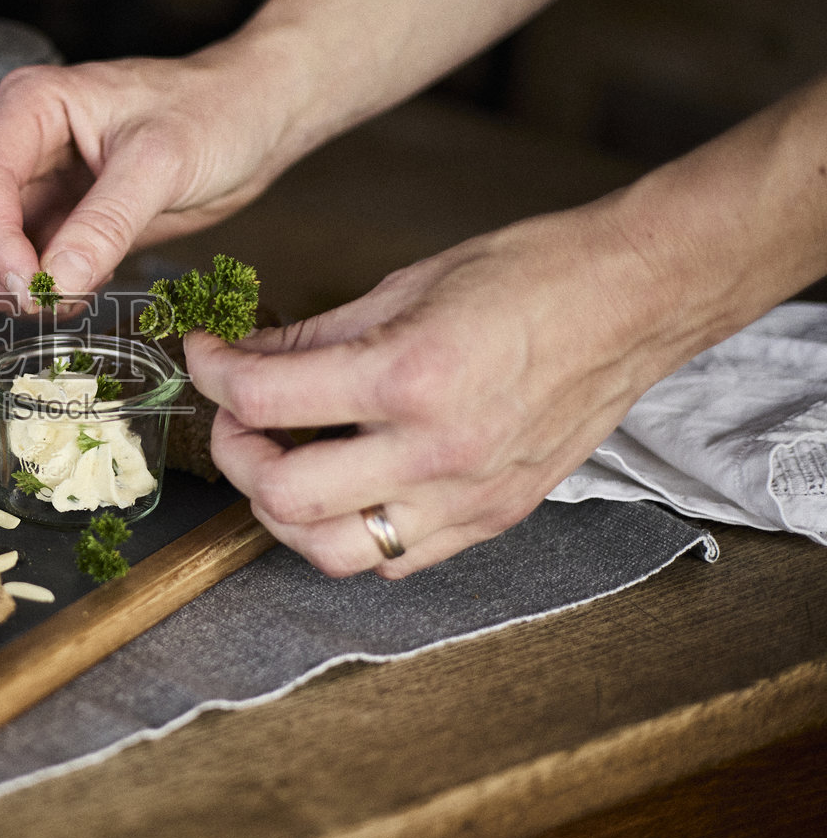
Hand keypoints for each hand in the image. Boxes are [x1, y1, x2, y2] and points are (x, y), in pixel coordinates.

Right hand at [0, 43, 298, 310]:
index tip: (31, 289)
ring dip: (12, 286)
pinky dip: (44, 288)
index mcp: (32, 106)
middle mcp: (21, 141)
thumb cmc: (216, 111)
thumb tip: (55, 282)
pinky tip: (87, 285)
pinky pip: (25, 263)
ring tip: (69, 298)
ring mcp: (37, 182)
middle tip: (44, 302)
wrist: (254, 119)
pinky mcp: (60, 217)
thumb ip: (105, 224)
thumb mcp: (162, 164)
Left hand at [182, 205, 686, 576]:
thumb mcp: (404, 286)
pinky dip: (347, 534)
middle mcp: (435, 451)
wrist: (633, 301)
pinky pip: (392, 560)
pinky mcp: (490, 521)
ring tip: (279, 462)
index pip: (265, 398)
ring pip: (330, 552)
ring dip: (282, 513)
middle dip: (234, 453)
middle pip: (283, 495)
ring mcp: (465, 498)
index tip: (204, 355)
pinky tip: (342, 489)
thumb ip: (313, 336)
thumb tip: (246, 357)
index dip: (212, 373)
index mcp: (408, 376)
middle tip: (235, 416)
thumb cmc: (530, 276)